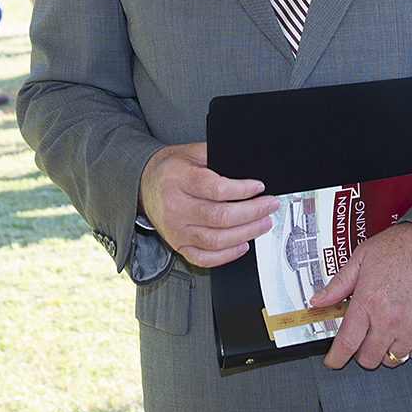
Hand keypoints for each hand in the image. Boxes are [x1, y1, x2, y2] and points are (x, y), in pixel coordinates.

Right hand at [138, 142, 275, 267]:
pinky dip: (227, 256)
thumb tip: (248, 165)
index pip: (216, 189)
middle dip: (253, 212)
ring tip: (263, 224)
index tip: (259, 187)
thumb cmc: (170, 169)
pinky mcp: (177, 245)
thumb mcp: (191, 152)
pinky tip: (242, 245)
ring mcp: (175, 230)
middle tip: (269, 205)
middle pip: (221, 217)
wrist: (143, 184)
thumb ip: (217, 156)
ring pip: (217, 240)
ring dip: (247, 233)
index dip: (242, 190)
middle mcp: (175, 207)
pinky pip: (204, 258)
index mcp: (178, 179)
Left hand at [310, 223, 411, 370]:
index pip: (347, 344)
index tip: (334, 361)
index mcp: (368, 302)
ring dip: (385, 350)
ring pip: (392, 359)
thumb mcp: (362, 258)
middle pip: (368, 358)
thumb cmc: (404, 247)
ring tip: (386, 333)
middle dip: (361, 353)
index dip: (336, 358)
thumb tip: (319, 300)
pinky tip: (406, 332)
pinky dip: (410, 348)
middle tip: (363, 340)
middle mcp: (389, 319)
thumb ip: (338, 283)